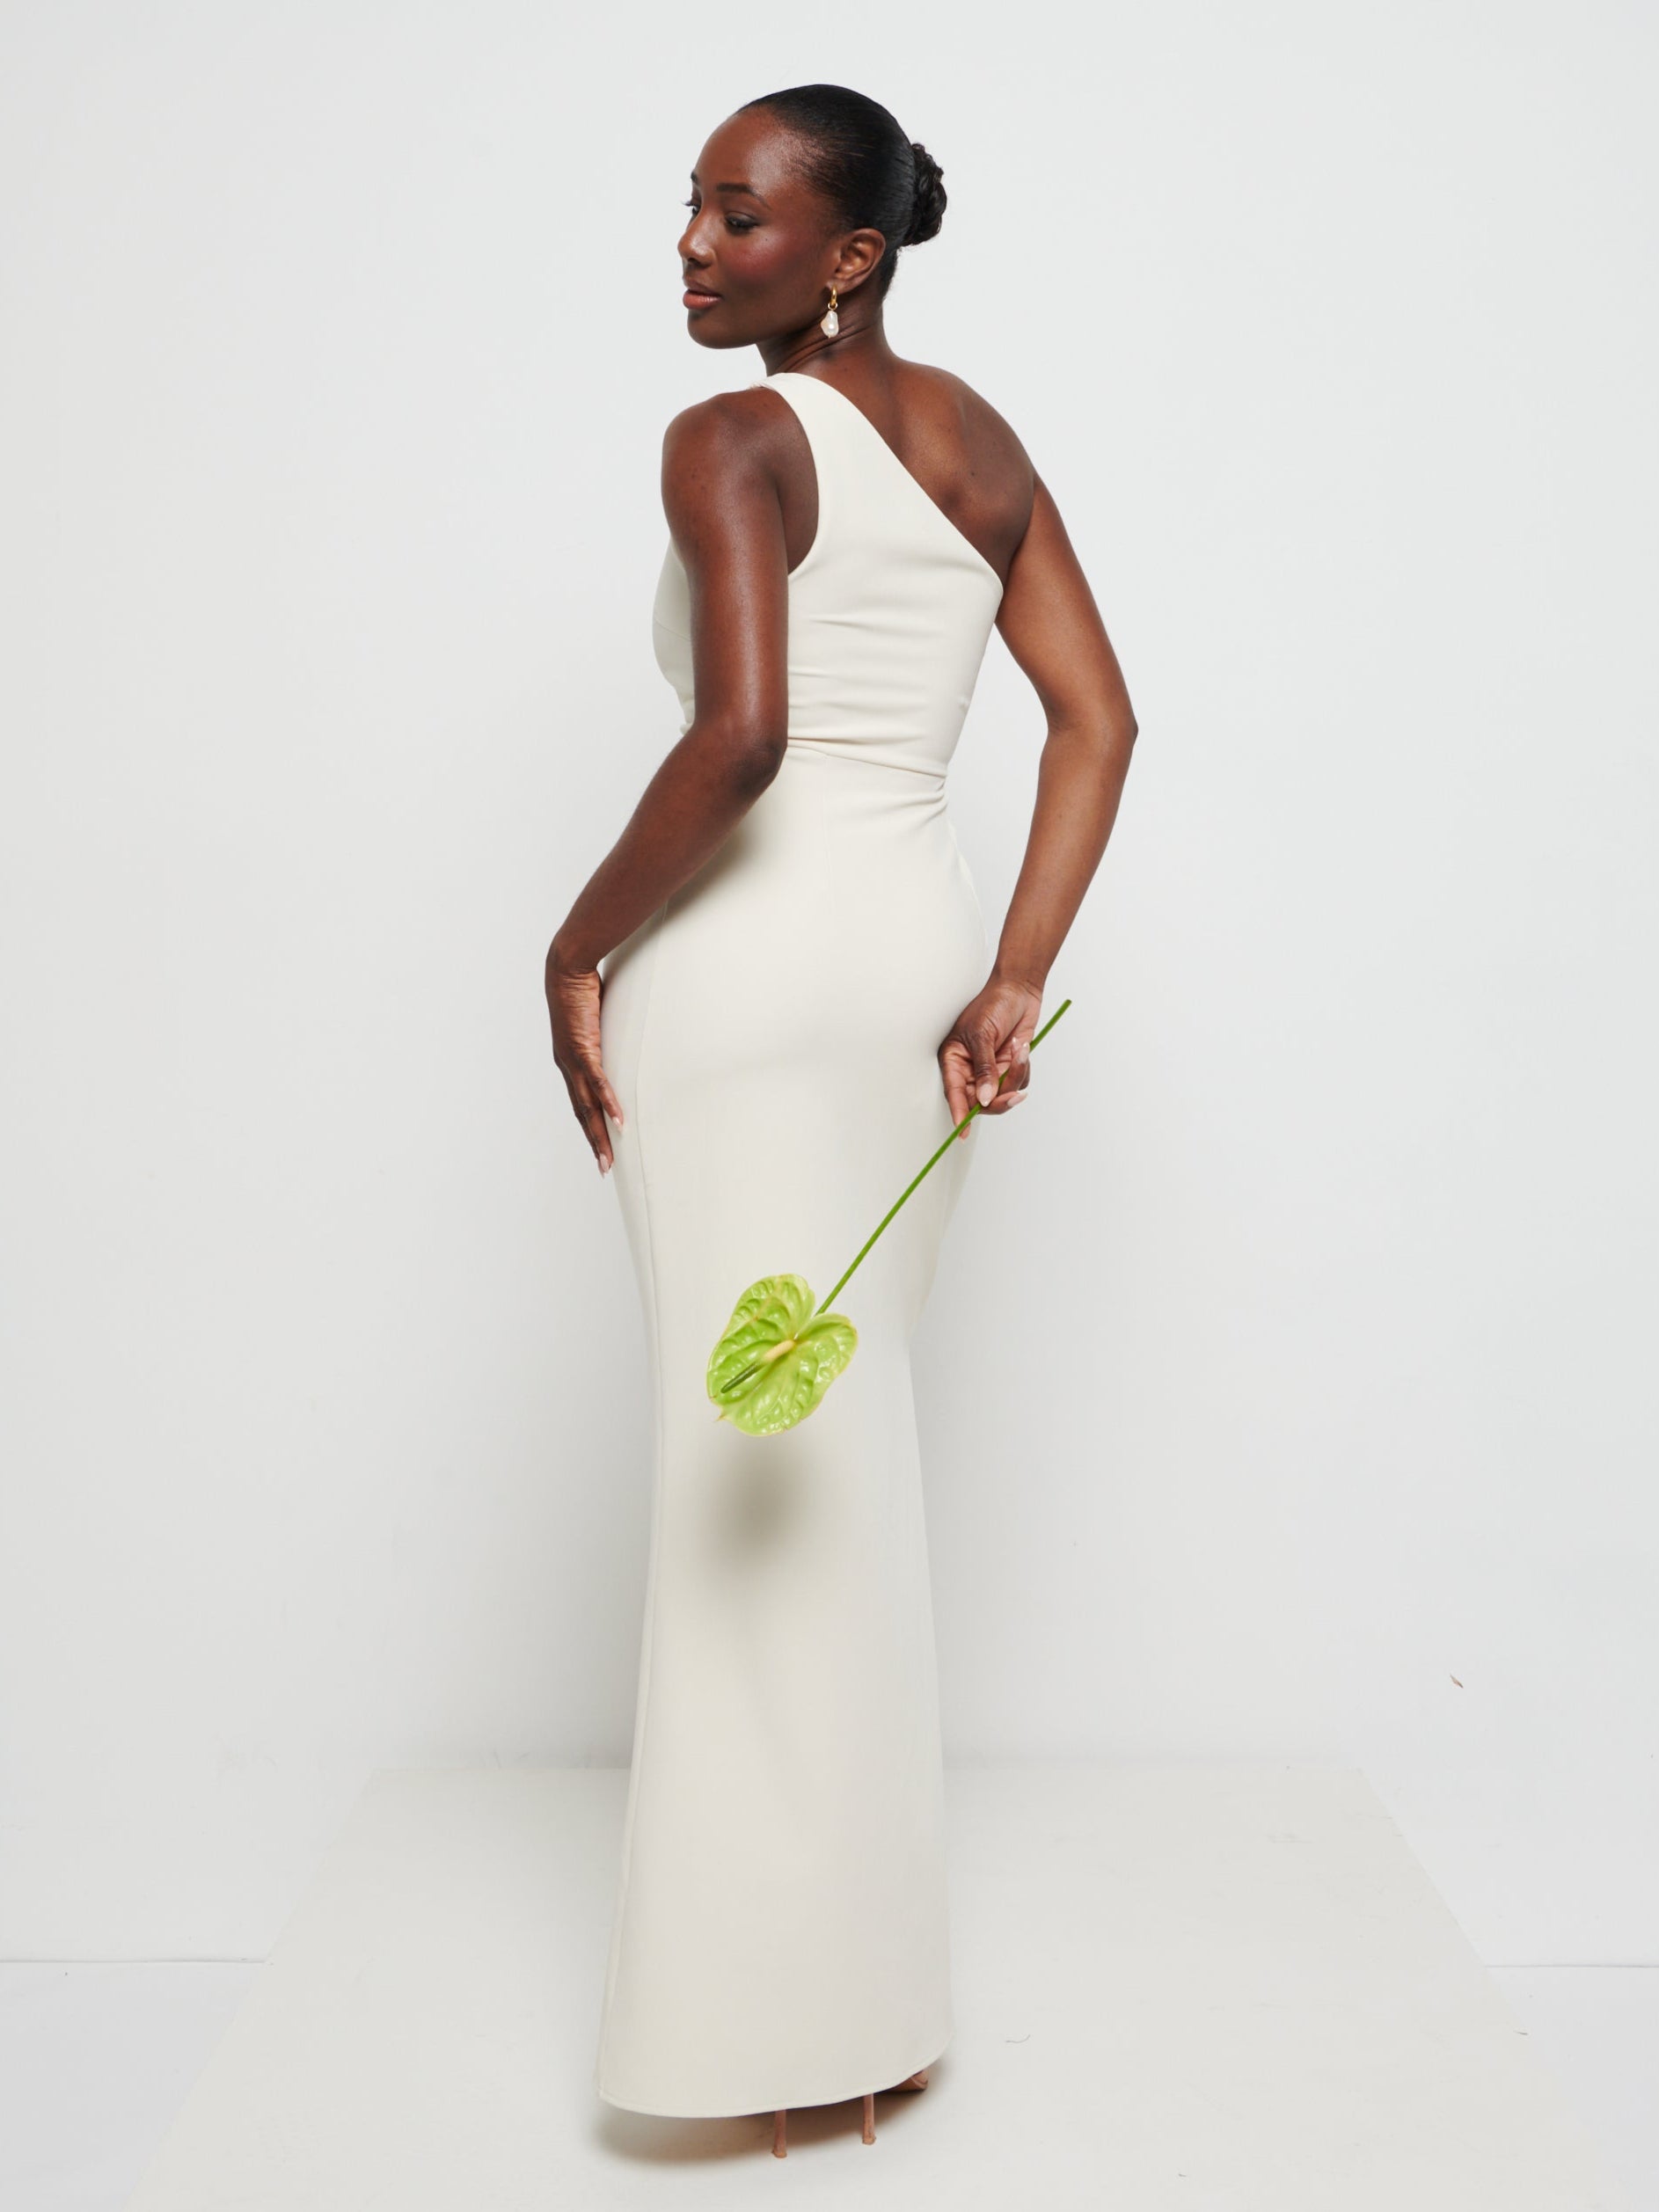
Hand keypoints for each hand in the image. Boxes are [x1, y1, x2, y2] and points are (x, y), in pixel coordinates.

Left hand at [546, 942, 624, 1175]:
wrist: (566, 968)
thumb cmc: (582, 990)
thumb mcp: (596, 1020)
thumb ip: (605, 1034)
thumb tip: (621, 1036)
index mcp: (570, 1062)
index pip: (580, 1103)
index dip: (589, 1127)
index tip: (600, 1148)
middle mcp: (568, 1066)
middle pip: (582, 1113)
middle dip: (594, 1142)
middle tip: (605, 1168)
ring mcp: (574, 1059)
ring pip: (587, 1105)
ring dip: (599, 1133)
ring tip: (609, 1157)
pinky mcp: (584, 1047)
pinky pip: (599, 1081)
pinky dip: (609, 1102)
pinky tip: (619, 1120)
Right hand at [939, 973, 1043, 1138]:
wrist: (1019, 990)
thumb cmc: (993, 1004)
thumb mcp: (983, 1035)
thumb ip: (984, 1069)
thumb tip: (983, 1097)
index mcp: (954, 1060)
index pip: (955, 1093)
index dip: (959, 1113)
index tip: (962, 1133)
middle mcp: (971, 1068)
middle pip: (981, 1101)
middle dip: (999, 1097)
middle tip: (1013, 1093)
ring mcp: (991, 1069)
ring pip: (1003, 1093)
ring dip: (1016, 1075)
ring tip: (1019, 1049)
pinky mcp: (1009, 1066)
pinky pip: (1018, 1082)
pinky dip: (1024, 1069)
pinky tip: (1021, 1047)